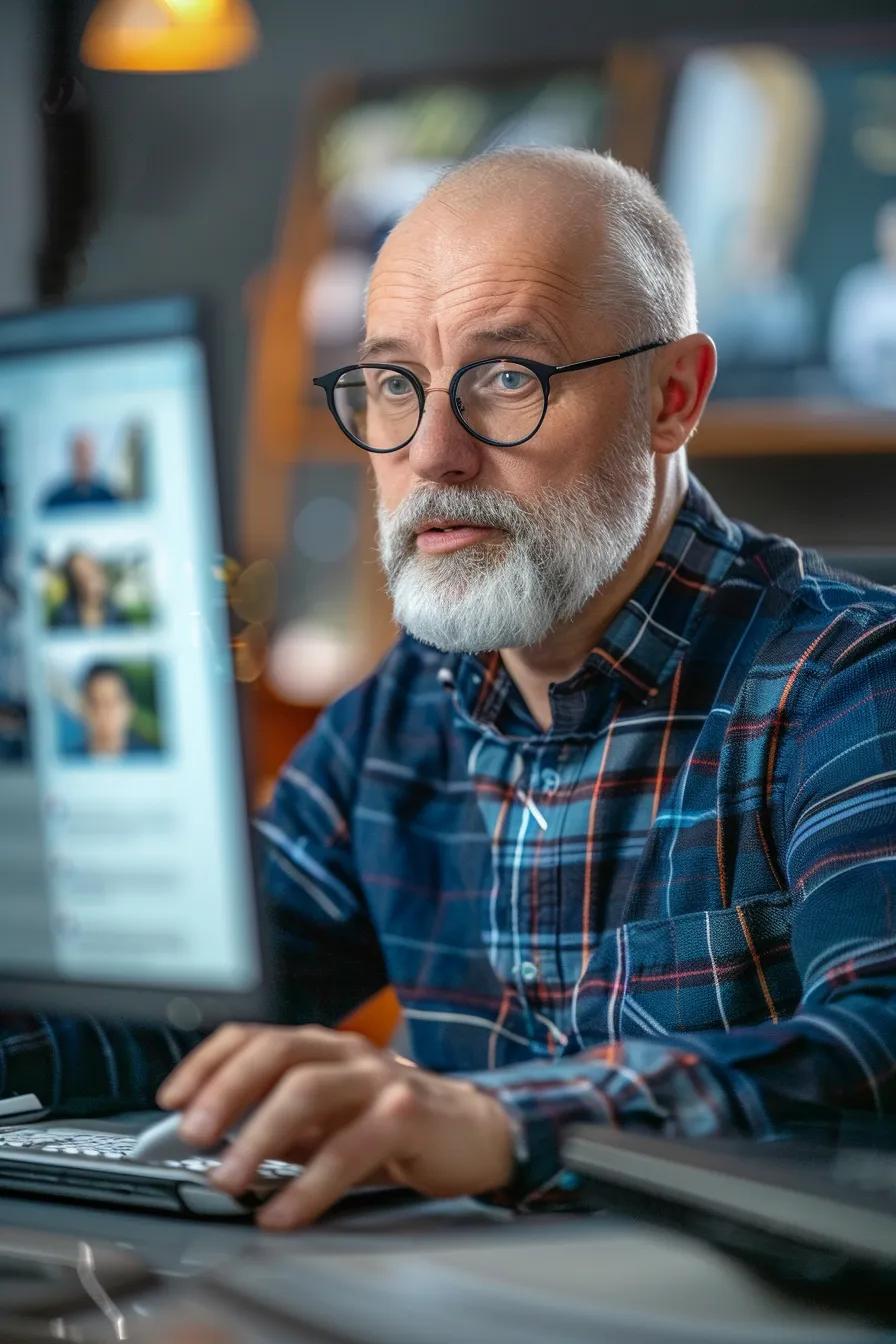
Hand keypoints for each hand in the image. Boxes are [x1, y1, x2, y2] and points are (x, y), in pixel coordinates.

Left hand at [155, 1024, 514, 1228]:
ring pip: (307, 1090)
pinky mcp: (407, 1115)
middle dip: (225, 1090)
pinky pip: (350, 1148)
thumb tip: (215, 1141)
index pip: (255, 1035)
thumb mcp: (329, 1118)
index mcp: (323, 1047)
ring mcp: (379, 1079)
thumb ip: (280, 1121)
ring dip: (258, 1137)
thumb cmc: (397, 1124)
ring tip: (228, 1179)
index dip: (207, 1062)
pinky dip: (309, 1185)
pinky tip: (282, 1213)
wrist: (479, 1132)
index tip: (170, 1098)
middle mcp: (348, 1053)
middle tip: (192, 1134)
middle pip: (276, 1051)